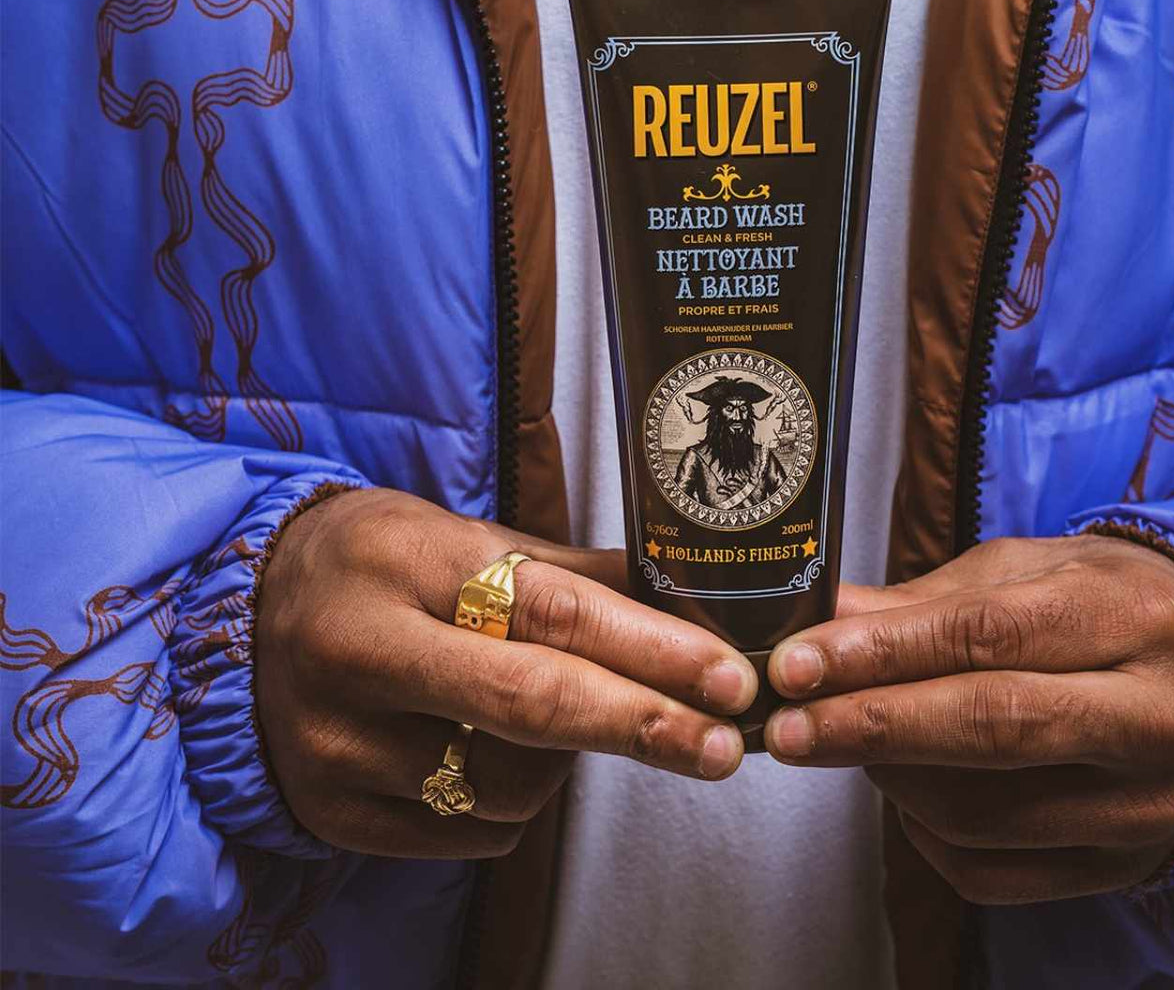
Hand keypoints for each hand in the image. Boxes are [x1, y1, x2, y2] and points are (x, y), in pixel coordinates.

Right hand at [257, 488, 755, 859]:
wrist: (245, 617)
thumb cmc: (377, 562)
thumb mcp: (463, 539)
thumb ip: (571, 575)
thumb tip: (685, 610)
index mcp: (405, 564)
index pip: (546, 611)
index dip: (648, 649)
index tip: (730, 678)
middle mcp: (361, 656)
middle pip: (527, 708)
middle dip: (643, 728)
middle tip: (724, 744)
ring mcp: (339, 745)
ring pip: (507, 786)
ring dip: (566, 760)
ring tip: (552, 713)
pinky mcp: (333, 813)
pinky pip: (469, 833)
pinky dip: (511, 800)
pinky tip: (492, 751)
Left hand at [765, 535, 1173, 902]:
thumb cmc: (1090, 602)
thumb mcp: (1013, 574)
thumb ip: (913, 604)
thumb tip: (810, 622)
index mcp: (1127, 617)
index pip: (987, 638)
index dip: (880, 654)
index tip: (796, 665)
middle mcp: (1154, 716)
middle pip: (991, 728)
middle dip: (871, 728)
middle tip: (787, 728)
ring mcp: (1145, 804)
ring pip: (983, 812)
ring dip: (888, 777)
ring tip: (846, 739)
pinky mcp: (1122, 864)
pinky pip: (992, 871)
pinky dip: (922, 833)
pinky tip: (902, 788)